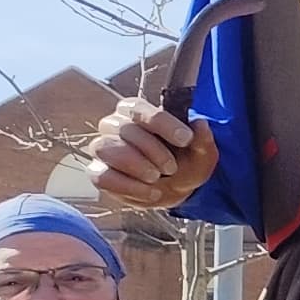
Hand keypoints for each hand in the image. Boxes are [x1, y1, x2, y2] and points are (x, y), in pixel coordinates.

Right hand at [83, 99, 214, 208]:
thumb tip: (200, 123)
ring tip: (156, 177)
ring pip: (107, 149)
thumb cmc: (184, 164)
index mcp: (138, 112)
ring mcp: (103, 148)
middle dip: (154, 150)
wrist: (175, 191)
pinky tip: (150, 191)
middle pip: (125, 129)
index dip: (162, 123)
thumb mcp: (201, 154)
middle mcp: (114, 125)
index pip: (139, 108)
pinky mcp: (97, 172)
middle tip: (171, 167)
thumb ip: (202, 139)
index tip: (186, 139)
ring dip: (137, 165)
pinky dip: (129, 187)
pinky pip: (102, 176)